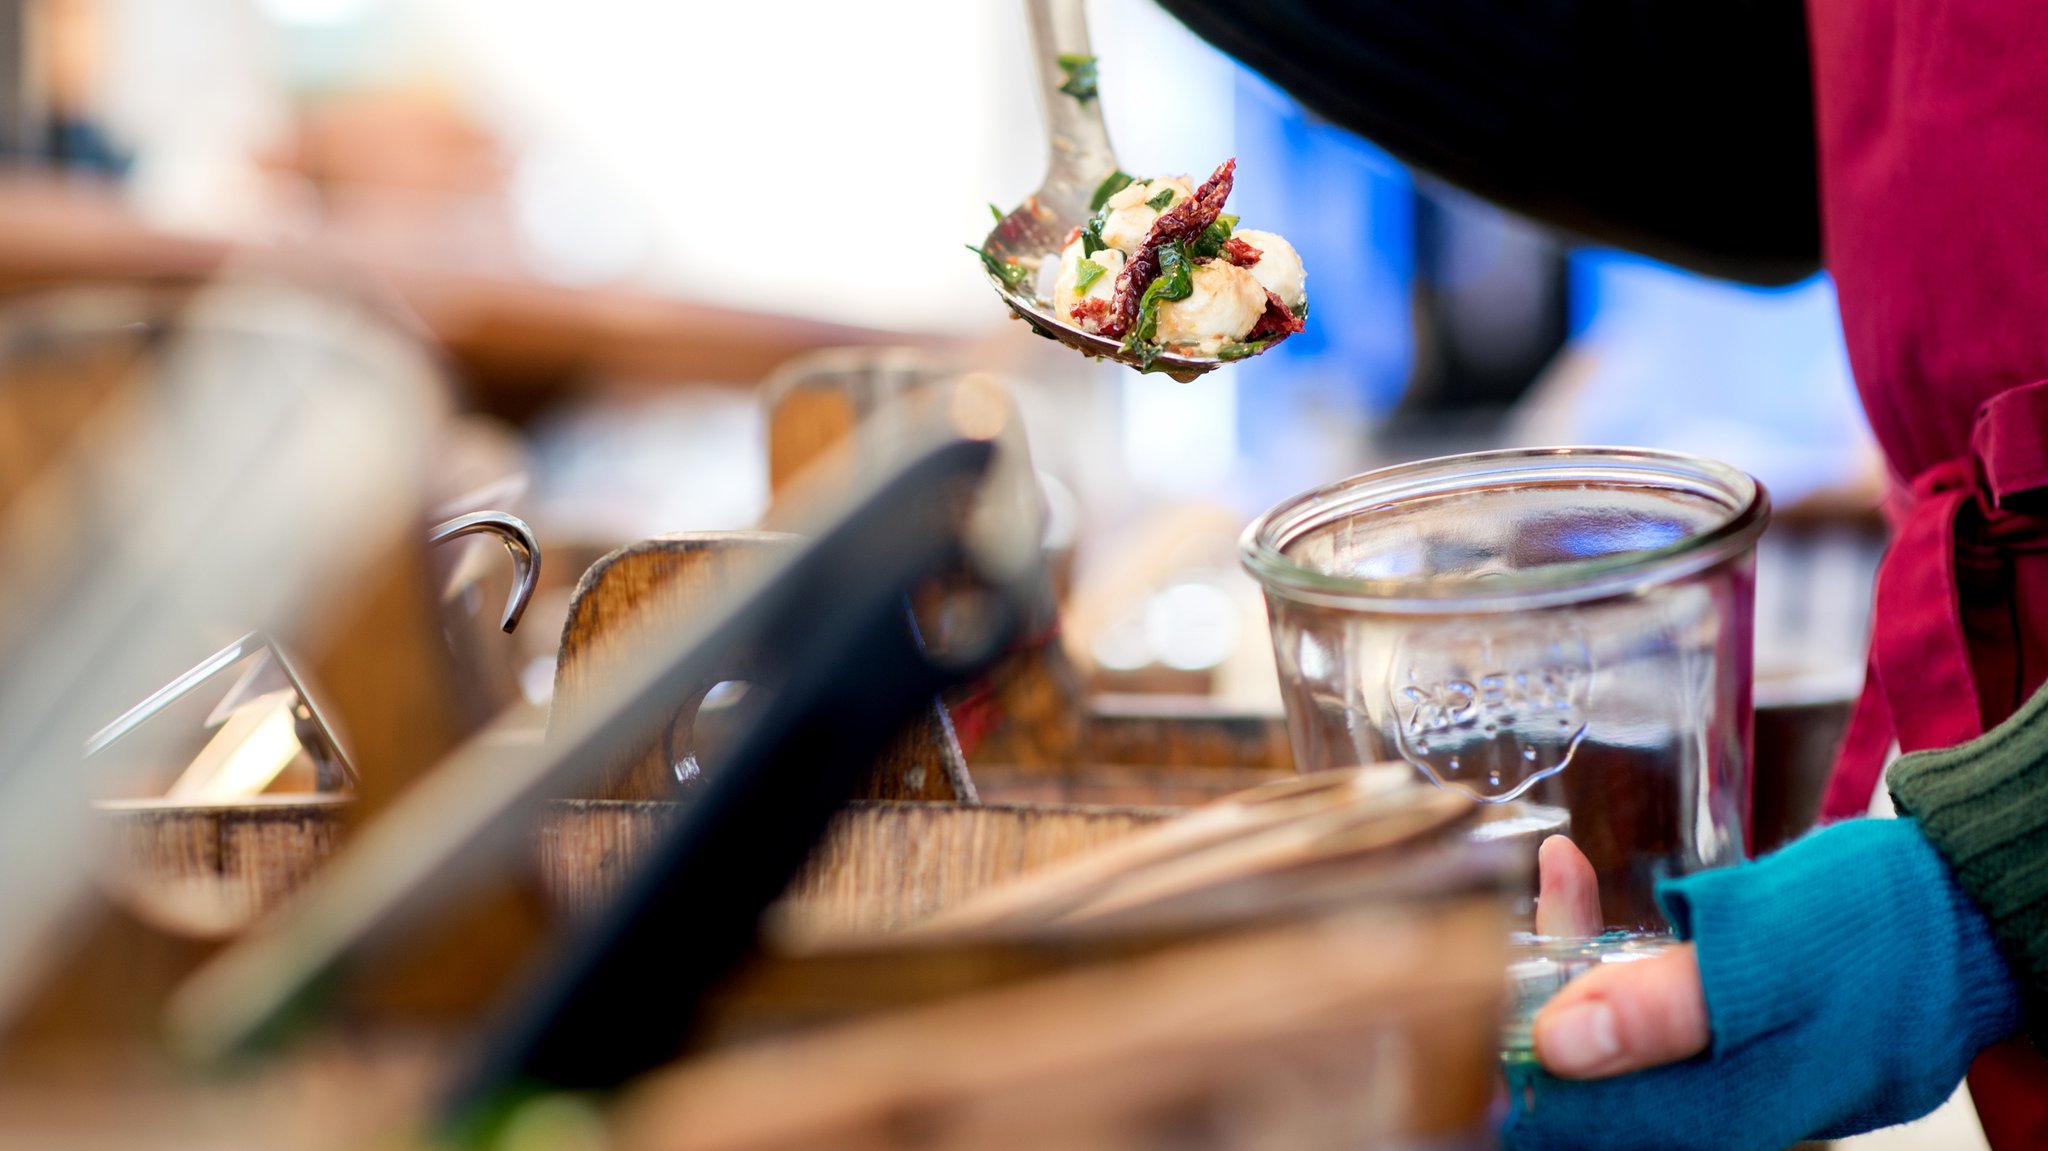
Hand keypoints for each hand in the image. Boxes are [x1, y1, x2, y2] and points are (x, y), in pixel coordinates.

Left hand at [1502, 820, 2018, 1150]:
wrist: (1969, 916)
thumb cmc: (1883, 937)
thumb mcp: (1771, 964)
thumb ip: (1666, 1011)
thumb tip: (1559, 1047)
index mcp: (1710, 1119)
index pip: (1568, 1117)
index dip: (1509, 1057)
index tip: (1474, 982)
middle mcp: (1705, 1116)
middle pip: (1576, 1078)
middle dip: (1530, 990)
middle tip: (1528, 902)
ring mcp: (1716, 1081)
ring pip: (1601, 1037)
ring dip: (1564, 958)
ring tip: (1559, 874)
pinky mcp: (1724, 1043)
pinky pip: (1638, 1008)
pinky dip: (1604, 949)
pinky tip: (1579, 879)